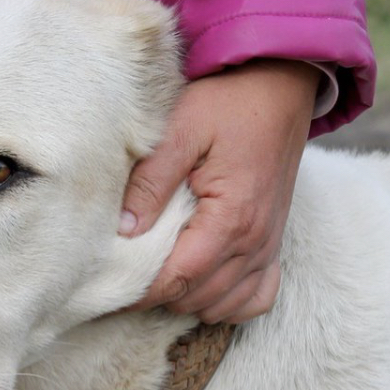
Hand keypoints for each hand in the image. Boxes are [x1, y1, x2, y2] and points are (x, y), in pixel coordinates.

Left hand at [120, 59, 317, 323]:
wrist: (280, 85)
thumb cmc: (229, 102)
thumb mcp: (181, 130)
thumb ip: (151, 182)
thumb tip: (123, 231)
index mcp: (230, 218)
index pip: (178, 278)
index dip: (140, 290)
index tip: (109, 286)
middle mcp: (254, 241)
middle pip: (197, 297)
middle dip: (158, 295)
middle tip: (125, 278)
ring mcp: (268, 245)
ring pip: (224, 304)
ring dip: (189, 299)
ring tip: (157, 278)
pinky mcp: (274, 242)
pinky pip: (257, 298)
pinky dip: (229, 301)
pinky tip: (204, 286)